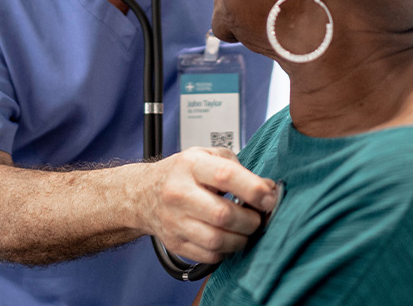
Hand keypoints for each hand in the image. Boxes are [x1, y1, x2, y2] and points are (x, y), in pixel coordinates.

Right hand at [137, 147, 278, 262]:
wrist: (143, 194)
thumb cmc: (182, 174)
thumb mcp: (207, 156)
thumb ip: (239, 169)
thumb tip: (268, 189)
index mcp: (191, 166)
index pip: (225, 176)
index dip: (253, 189)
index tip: (270, 198)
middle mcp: (179, 193)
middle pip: (223, 214)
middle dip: (251, 220)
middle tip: (259, 217)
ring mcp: (175, 221)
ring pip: (217, 240)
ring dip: (241, 239)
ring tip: (246, 230)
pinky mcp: (176, 243)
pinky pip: (210, 256)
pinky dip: (227, 251)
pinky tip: (229, 239)